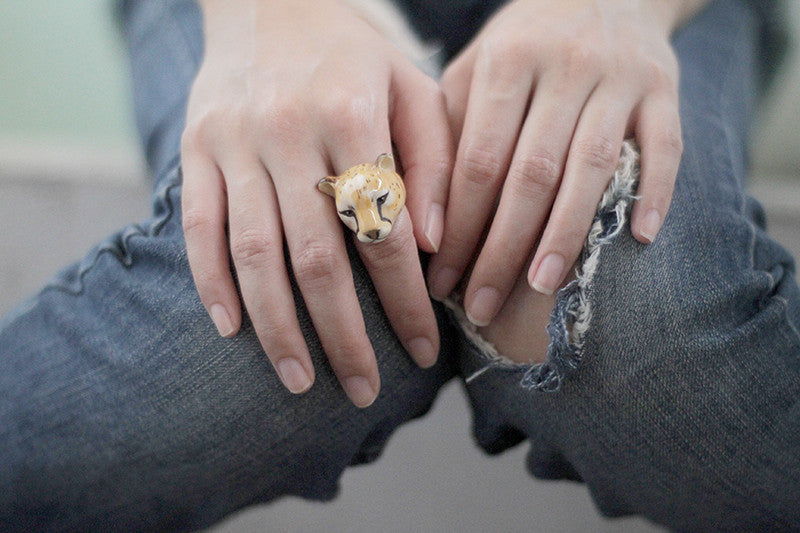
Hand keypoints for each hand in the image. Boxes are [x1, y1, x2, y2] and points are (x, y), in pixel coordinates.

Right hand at [181, 0, 451, 406]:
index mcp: (352, 114)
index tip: (423, 350)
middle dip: (343, 334)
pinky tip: (232, 330)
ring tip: (301, 380)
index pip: (384, 231)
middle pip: (317, 257)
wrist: (270, 0)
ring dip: (278, 327)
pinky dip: (210, 283)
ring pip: (254, 254)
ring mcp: (232, 143)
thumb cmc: (355, 55)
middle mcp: (287, 132)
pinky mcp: (194, 150)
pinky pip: (198, 227)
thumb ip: (435, 164)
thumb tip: (435, 249)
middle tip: (362, 391)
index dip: (406, 300)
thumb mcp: (414, 89)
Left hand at [428, 0, 697, 326]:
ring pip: (593, 166)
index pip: (478, 160)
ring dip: (567, 232)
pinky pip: (666, 146)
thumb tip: (429, 216)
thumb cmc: (525, 43)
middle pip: (531, 173)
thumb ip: (454, 128)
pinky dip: (655, 193)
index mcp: (507, 61)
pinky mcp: (665, 87)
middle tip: (482, 304)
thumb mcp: (477, 67)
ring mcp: (619, 77)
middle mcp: (563, 67)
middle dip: (503, 247)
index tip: (441, 280)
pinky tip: (639, 239)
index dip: (459, 227)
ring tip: (542, 286)